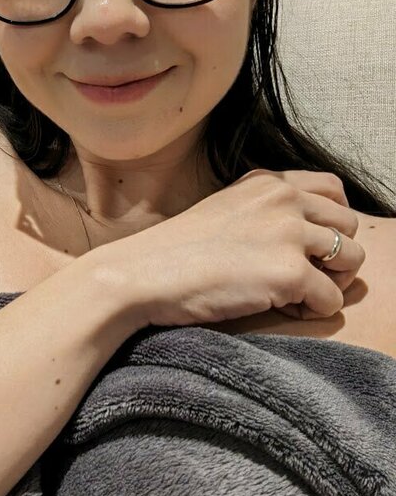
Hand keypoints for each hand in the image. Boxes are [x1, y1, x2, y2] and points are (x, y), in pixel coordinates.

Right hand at [100, 169, 364, 328]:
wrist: (142, 274)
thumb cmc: (173, 252)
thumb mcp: (224, 210)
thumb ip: (263, 211)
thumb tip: (302, 237)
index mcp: (268, 183)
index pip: (334, 190)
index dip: (331, 222)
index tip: (310, 247)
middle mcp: (284, 200)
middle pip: (349, 227)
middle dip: (333, 257)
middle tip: (300, 278)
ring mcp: (289, 234)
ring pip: (352, 261)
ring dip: (330, 284)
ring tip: (292, 295)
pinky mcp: (289, 273)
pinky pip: (331, 300)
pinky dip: (312, 312)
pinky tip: (278, 309)